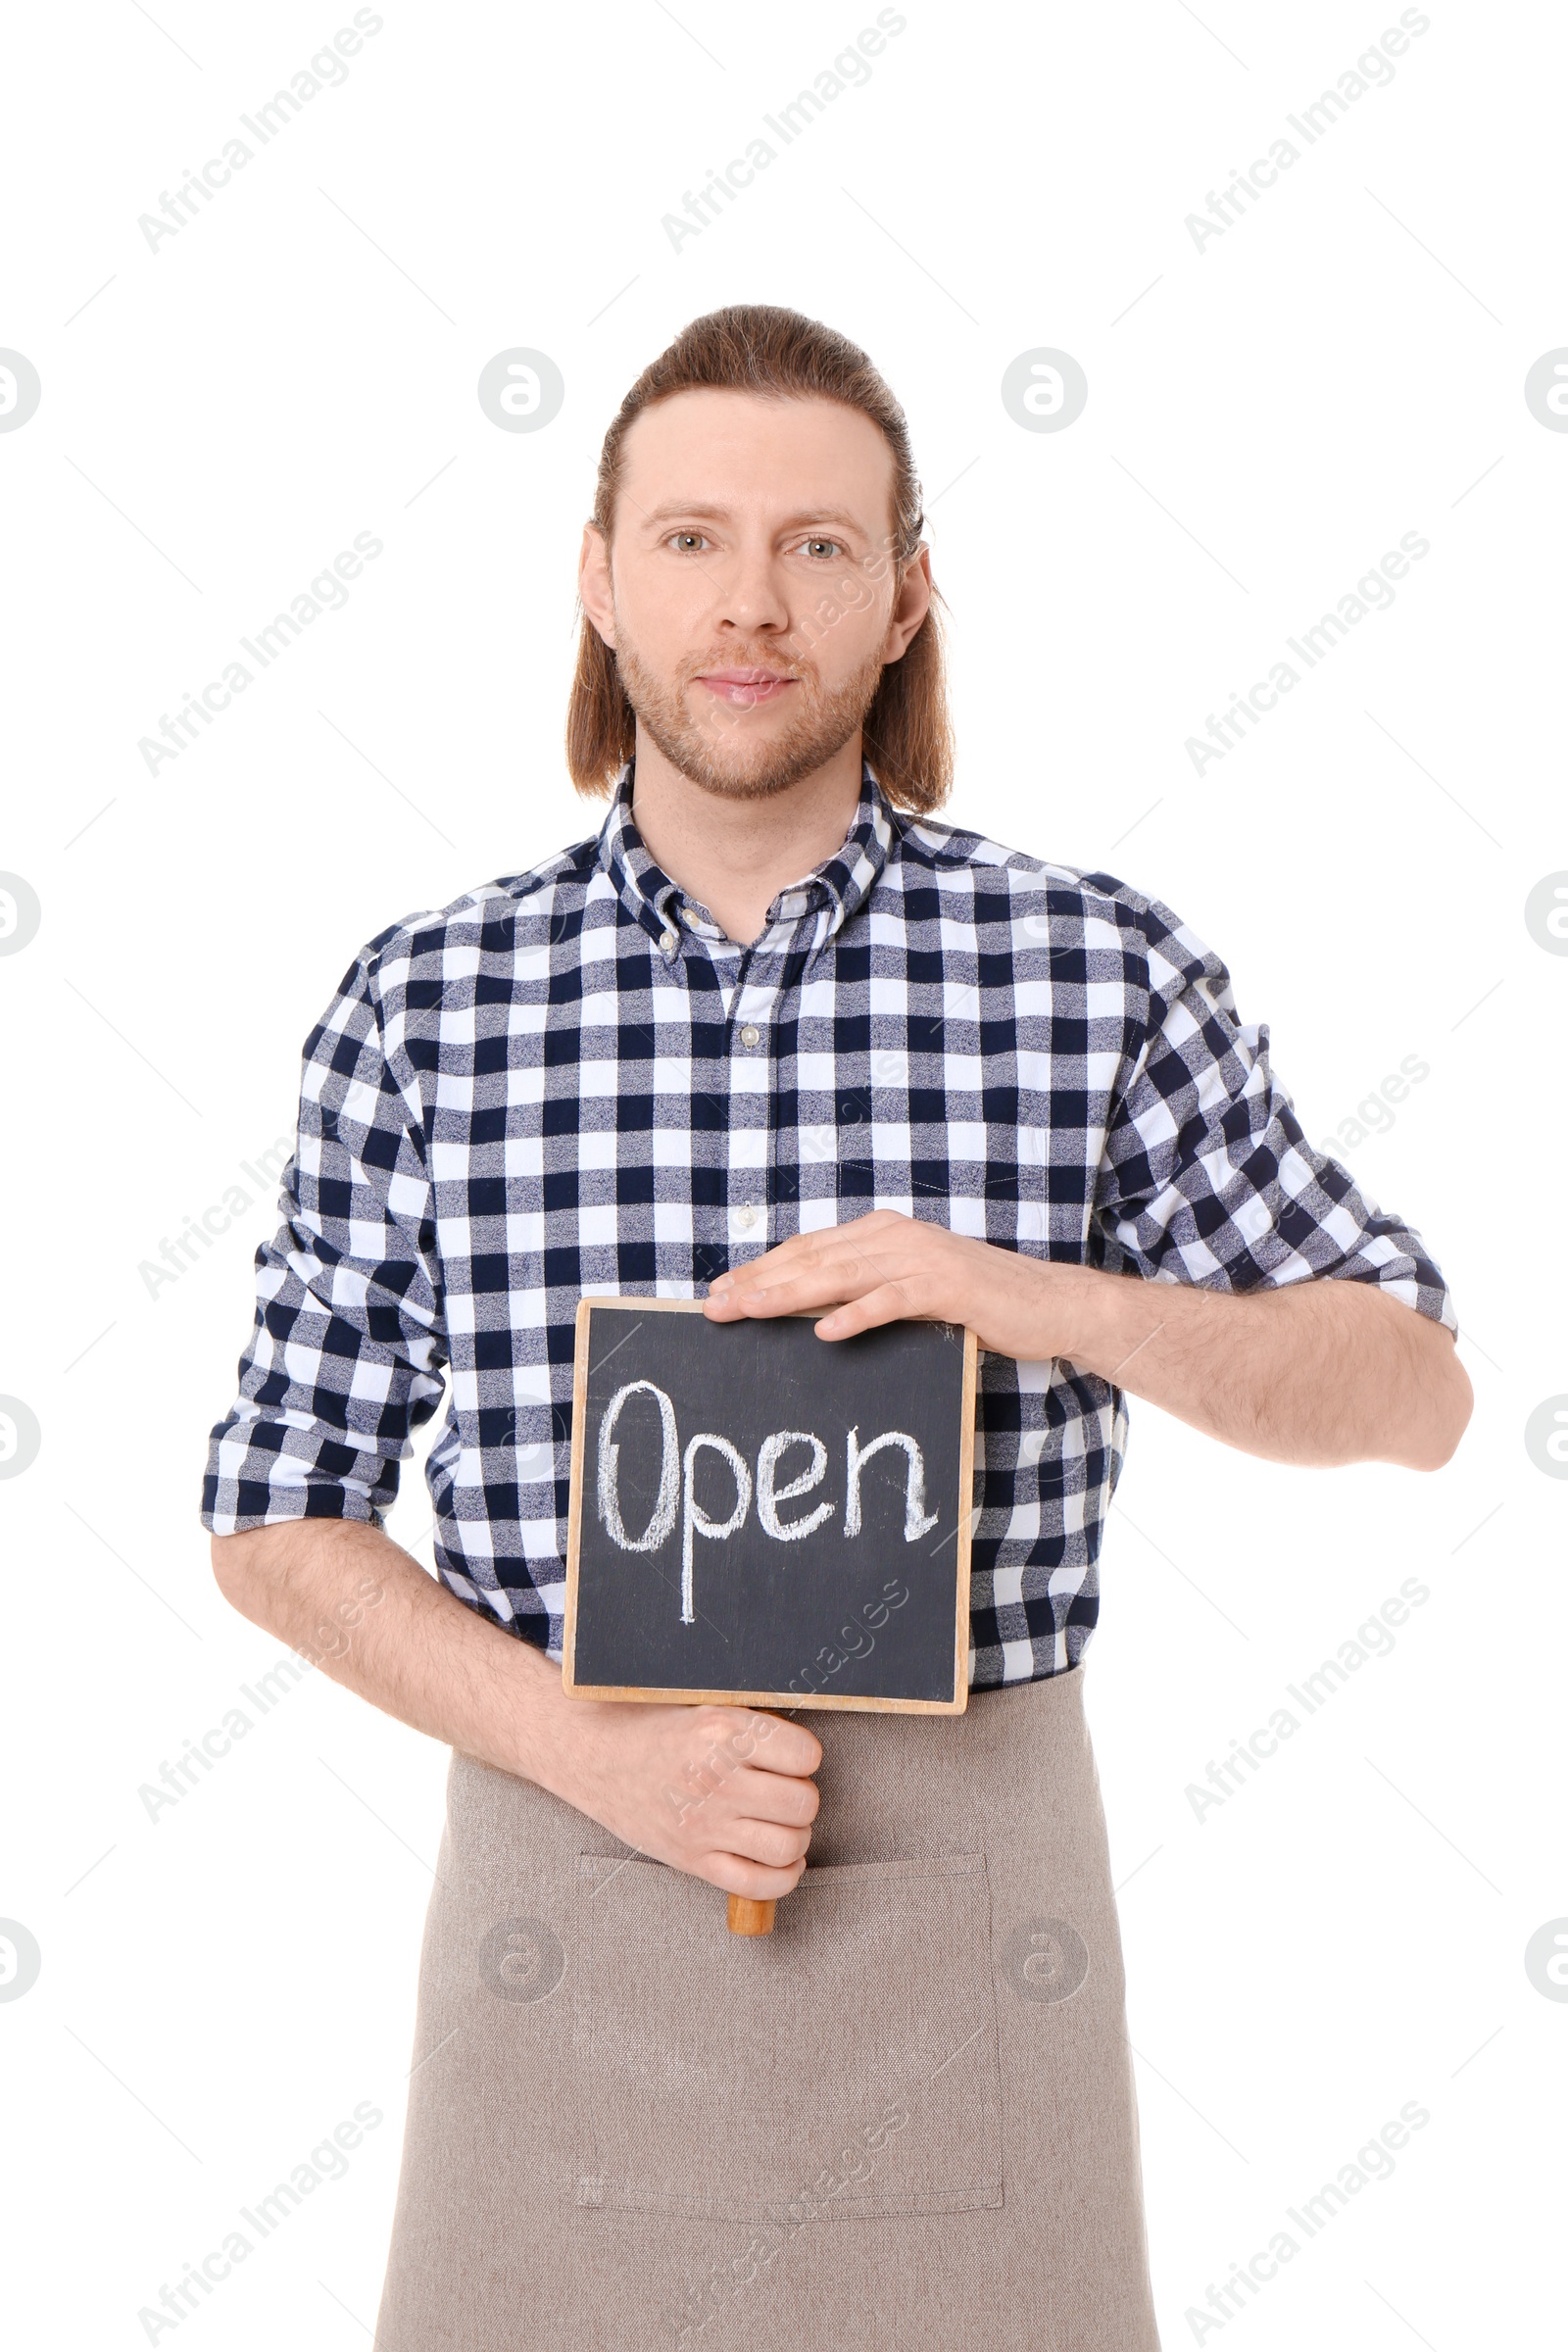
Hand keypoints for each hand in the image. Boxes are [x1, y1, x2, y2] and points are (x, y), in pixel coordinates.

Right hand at [542, 1697, 822, 1900]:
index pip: (805, 1755)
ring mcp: (704, 1824)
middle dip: (802, 1798)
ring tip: (781, 1824)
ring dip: (795, 1838)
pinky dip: (782, 1878)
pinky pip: (757, 1884)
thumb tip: (801, 1746)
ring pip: (787, 1845)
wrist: (593, 1755)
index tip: (791, 1758)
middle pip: (802, 1803)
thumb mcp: (703, 1704)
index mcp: (722, 1731)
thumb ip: (750, 1724)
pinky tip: (780, 1861)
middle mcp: (717, 1779)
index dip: (804, 1756)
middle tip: (785, 1791)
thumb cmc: (651, 1726)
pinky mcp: (692, 1859)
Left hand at [702, 1207, 1079, 1357]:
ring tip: (750, 1312)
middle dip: (760, 1282)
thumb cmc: (977, 1301)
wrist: (1047, 1301)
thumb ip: (865, 1289)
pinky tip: (825, 1331)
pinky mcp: (947, 1287)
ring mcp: (922, 1259)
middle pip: (813, 1258)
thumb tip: (809, 1311)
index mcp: (883, 1233)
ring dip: (790, 1295)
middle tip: (716, 1307)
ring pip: (842, 1275)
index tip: (720, 1291)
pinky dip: (857, 1314)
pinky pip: (892, 1300)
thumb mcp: (910, 1289)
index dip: (761, 1268)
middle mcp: (896, 1237)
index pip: (808, 1248)